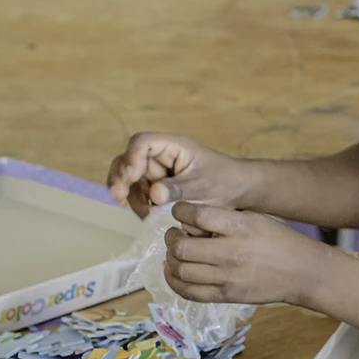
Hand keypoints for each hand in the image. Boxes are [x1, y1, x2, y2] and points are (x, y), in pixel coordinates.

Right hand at [104, 133, 251, 218]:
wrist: (238, 193)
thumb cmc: (225, 181)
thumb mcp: (203, 185)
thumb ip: (178, 189)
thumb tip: (153, 194)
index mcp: (172, 146)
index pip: (141, 142)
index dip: (132, 157)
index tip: (133, 176)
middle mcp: (160, 157)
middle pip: (127, 160)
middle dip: (120, 177)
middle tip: (119, 197)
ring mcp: (157, 173)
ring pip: (130, 180)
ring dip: (130, 196)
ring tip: (145, 213)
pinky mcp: (157, 190)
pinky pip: (139, 195)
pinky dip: (138, 205)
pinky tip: (148, 216)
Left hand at [163, 201, 335, 306]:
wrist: (301, 272)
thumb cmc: (277, 239)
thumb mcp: (254, 218)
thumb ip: (222, 218)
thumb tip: (189, 220)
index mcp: (239, 227)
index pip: (197, 216)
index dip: (179, 211)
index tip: (178, 211)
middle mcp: (230, 253)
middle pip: (182, 246)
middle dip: (170, 238)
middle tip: (173, 234)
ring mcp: (227, 278)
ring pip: (181, 270)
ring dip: (170, 259)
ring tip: (173, 253)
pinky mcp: (226, 296)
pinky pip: (190, 292)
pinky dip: (175, 282)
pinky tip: (173, 272)